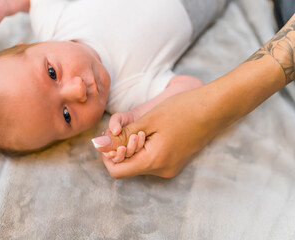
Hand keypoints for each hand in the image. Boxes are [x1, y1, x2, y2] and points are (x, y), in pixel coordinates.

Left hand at [92, 85, 226, 178]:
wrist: (215, 108)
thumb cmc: (183, 109)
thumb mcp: (148, 120)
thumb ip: (121, 135)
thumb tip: (97, 145)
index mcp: (154, 162)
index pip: (117, 172)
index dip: (108, 155)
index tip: (110, 138)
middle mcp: (163, 171)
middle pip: (129, 167)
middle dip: (122, 149)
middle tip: (132, 128)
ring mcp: (171, 168)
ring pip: (140, 163)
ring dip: (134, 147)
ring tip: (145, 128)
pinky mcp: (176, 162)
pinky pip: (152, 160)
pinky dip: (146, 148)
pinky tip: (153, 132)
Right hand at [94, 111, 144, 162]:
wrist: (140, 116)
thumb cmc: (126, 117)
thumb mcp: (118, 117)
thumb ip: (114, 123)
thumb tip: (115, 132)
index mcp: (109, 144)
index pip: (107, 154)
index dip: (110, 155)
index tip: (118, 149)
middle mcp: (117, 150)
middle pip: (118, 158)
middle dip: (121, 154)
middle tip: (123, 147)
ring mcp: (128, 151)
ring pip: (129, 155)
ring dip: (132, 147)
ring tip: (136, 135)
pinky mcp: (138, 151)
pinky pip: (139, 152)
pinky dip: (140, 144)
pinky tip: (142, 134)